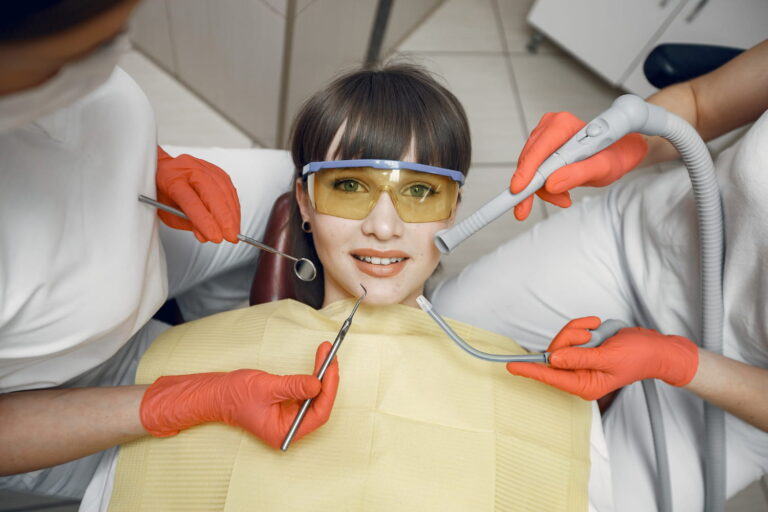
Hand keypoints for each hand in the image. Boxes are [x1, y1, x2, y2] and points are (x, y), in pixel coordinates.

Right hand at [140, 341, 338, 447]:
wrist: (217, 393)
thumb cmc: (235, 395)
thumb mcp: (266, 388)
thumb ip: (293, 386)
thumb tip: (317, 384)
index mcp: (284, 432)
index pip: (318, 414)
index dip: (328, 390)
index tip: (330, 368)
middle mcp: (290, 428)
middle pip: (320, 405)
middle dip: (327, 380)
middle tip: (330, 356)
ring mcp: (290, 417)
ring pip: (315, 397)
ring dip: (322, 376)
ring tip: (326, 355)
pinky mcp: (288, 406)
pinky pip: (307, 392)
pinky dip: (313, 377)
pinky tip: (318, 364)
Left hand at [156, 146, 240, 242]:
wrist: (163, 171)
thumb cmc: (163, 191)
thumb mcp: (168, 213)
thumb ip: (187, 223)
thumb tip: (205, 234)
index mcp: (172, 179)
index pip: (191, 202)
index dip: (206, 221)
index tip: (215, 237)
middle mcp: (189, 169)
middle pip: (212, 193)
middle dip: (225, 218)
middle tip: (230, 236)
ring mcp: (204, 167)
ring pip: (224, 190)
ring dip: (232, 213)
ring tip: (234, 230)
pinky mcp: (216, 170)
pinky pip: (229, 188)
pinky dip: (234, 205)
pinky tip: (235, 217)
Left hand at [505, 317, 697, 399]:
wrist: (656, 348)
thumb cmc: (638, 356)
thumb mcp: (608, 357)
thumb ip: (580, 358)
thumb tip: (554, 359)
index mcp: (584, 385)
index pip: (550, 377)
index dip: (530, 370)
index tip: (510, 367)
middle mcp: (578, 375)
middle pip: (554, 353)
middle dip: (570, 338)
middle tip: (590, 335)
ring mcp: (580, 362)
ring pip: (562, 341)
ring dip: (579, 331)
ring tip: (598, 333)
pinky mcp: (582, 349)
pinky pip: (571, 333)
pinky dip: (583, 327)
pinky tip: (598, 328)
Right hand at [510, 112, 647, 220]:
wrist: (619, 152)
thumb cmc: (613, 155)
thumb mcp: (603, 168)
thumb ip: (578, 174)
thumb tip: (552, 184)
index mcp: (563, 125)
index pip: (538, 150)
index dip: (526, 172)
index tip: (518, 190)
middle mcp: (550, 127)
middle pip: (530, 161)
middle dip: (535, 187)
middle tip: (541, 205)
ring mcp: (545, 137)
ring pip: (530, 169)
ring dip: (543, 189)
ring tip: (564, 197)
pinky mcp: (543, 148)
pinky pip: (534, 171)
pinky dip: (544, 186)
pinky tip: (559, 191)